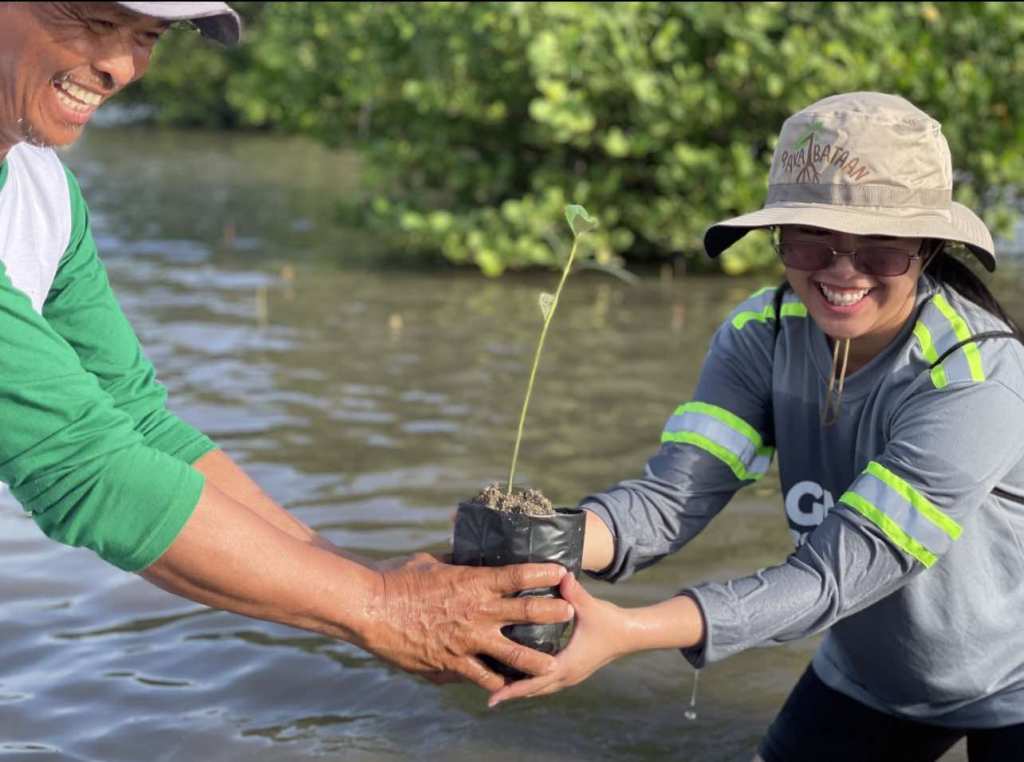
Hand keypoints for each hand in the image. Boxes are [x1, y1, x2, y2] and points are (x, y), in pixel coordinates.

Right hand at [360, 553, 572, 691]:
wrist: (372, 608)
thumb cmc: (397, 579)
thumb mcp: (431, 562)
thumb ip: (454, 563)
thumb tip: (464, 553)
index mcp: (473, 582)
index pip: (517, 575)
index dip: (542, 573)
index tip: (561, 571)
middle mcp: (477, 611)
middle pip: (525, 612)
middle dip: (552, 613)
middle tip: (570, 613)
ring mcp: (466, 639)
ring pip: (511, 652)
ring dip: (535, 658)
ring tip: (553, 665)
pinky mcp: (451, 662)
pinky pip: (480, 676)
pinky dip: (494, 681)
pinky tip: (505, 688)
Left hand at [487, 573, 628, 706]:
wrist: (631, 633)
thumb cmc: (610, 621)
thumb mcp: (590, 606)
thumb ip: (574, 592)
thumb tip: (562, 575)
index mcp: (568, 663)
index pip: (535, 682)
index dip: (513, 690)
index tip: (493, 698)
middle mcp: (568, 674)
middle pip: (534, 690)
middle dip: (512, 693)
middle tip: (488, 696)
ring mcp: (572, 674)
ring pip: (541, 688)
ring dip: (522, 689)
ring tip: (499, 687)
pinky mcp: (575, 669)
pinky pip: (548, 682)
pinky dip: (533, 683)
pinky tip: (521, 675)